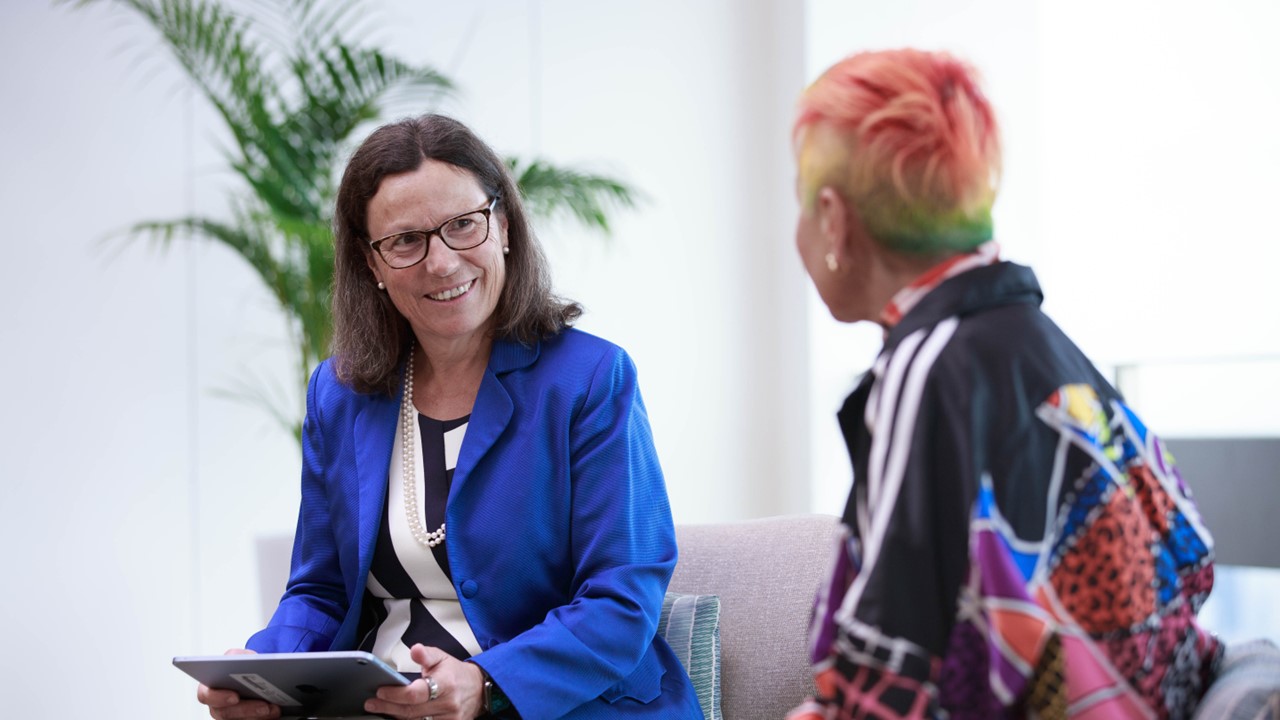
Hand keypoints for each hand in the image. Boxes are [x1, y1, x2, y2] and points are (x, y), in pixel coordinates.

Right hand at [196, 649, 280, 718]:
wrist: (254, 673)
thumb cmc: (244, 666)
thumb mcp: (241, 657)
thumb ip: (238, 657)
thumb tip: (245, 661)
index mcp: (209, 687)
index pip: (206, 695)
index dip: (219, 697)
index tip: (235, 697)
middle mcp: (215, 705)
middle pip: (225, 713)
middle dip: (247, 709)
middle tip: (265, 706)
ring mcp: (227, 716)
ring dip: (258, 716)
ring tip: (275, 709)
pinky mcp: (241, 719)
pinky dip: (263, 719)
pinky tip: (275, 713)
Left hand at [364, 644, 484, 719]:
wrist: (478, 689)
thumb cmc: (456, 674)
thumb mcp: (442, 658)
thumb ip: (426, 654)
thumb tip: (415, 649)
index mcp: (446, 684)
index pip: (417, 694)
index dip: (396, 694)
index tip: (380, 691)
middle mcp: (448, 704)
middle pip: (412, 711)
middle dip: (388, 707)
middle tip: (371, 703)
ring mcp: (449, 719)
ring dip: (395, 717)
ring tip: (380, 710)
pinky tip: (397, 717)